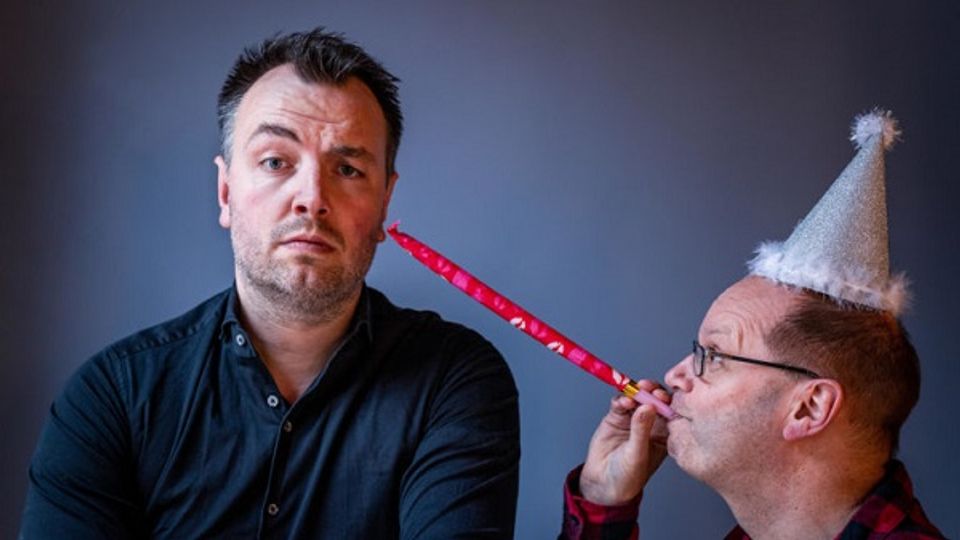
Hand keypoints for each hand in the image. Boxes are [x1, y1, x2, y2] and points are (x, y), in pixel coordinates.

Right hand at [578, 381, 669, 505]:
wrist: (603, 483)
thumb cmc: (628, 476)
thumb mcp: (638, 455)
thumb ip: (641, 430)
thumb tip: (647, 407)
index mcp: (664, 435)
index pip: (670, 413)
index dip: (669, 402)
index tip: (663, 396)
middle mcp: (650, 424)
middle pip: (655, 401)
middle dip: (653, 392)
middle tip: (649, 389)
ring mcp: (633, 419)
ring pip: (638, 398)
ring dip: (637, 392)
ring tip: (636, 392)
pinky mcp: (616, 417)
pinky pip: (620, 403)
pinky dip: (621, 399)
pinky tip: (623, 402)